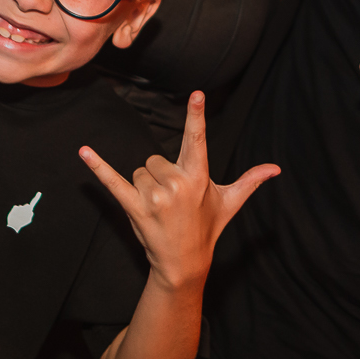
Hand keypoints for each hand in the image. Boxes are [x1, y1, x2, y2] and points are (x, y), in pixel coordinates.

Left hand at [79, 93, 278, 290]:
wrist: (183, 264)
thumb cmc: (207, 229)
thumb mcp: (229, 203)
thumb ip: (250, 181)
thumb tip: (276, 168)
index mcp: (199, 177)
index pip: (198, 140)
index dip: (196, 116)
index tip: (196, 94)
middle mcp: (177, 184)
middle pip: (156, 158)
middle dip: (160, 175)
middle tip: (171, 200)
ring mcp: (154, 196)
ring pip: (139, 170)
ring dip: (144, 186)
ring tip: (158, 208)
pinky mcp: (134, 207)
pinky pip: (112, 181)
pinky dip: (97, 166)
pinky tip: (84, 152)